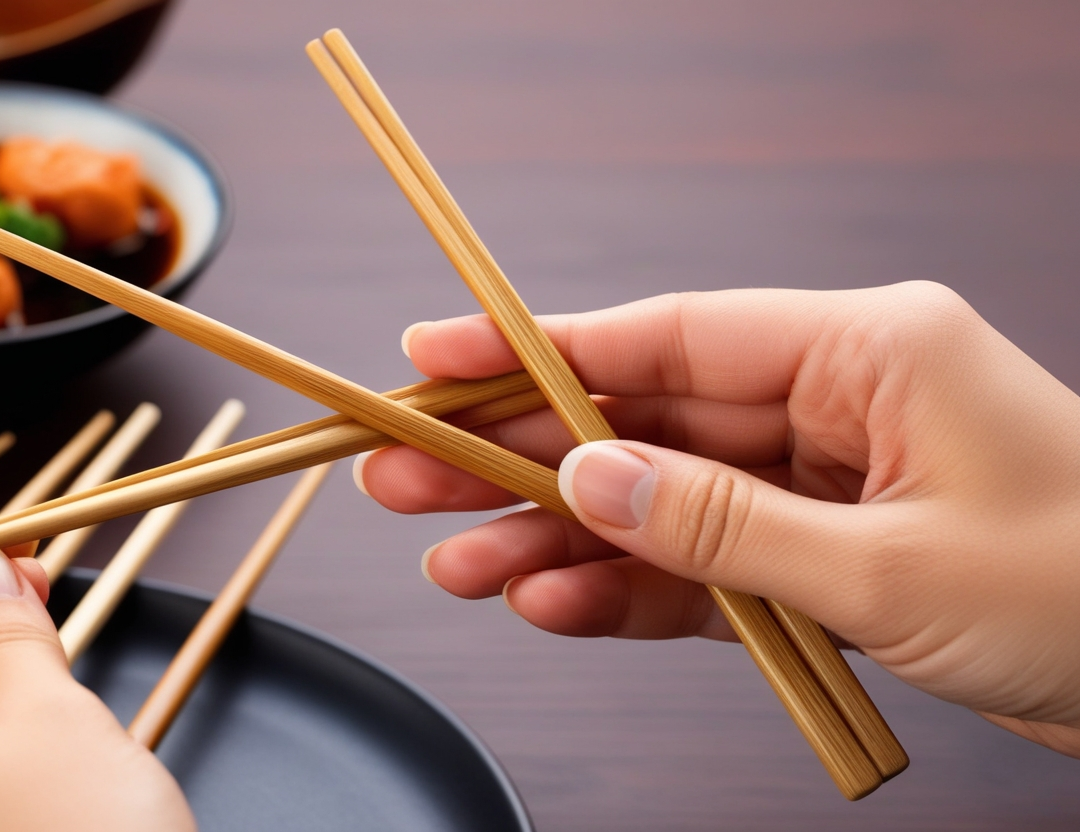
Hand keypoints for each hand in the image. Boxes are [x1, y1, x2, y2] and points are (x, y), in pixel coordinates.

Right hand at [357, 281, 1079, 756]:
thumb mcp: (887, 564)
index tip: (434, 353)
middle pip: (641, 418)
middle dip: (521, 456)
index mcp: (864, 349)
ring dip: (558, 536)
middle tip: (409, 478)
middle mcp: (836, 402)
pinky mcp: (825, 559)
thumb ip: (721, 523)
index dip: (536, 346)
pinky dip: (630, 591)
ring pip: (658, 499)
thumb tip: (591, 482)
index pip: (665, 333)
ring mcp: (826, 483)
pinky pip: (704, 566)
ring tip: (457, 564)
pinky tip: (552, 603)